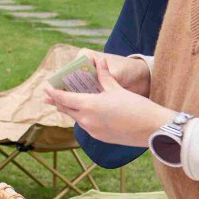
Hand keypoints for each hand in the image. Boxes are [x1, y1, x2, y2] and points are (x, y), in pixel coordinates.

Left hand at [42, 57, 173, 147]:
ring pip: (76, 118)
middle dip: (58, 102)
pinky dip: (81, 118)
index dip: (54, 93)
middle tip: (49, 96)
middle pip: (67, 109)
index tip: (46, 88)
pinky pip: (85, 126)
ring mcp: (93, 130)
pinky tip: (83, 114)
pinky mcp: (100, 138)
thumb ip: (104, 76)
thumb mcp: (117, 89)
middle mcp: (87, 120)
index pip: (64, 98)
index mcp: (89, 105)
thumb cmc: (137, 106)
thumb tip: (99, 61)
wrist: (153, 129)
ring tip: (63, 104)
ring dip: (70, 110)